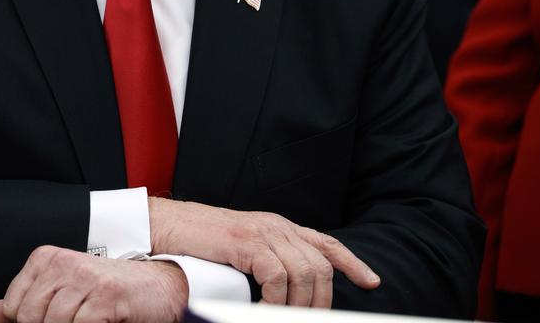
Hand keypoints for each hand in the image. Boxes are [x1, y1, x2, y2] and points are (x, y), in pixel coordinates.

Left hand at [0, 246, 187, 322]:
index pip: (14, 307)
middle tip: (73, 322)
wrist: (159, 285)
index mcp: (46, 259)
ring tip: (85, 321)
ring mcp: (86, 278)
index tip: (52, 320)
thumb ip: (21, 304)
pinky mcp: (107, 297)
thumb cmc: (108, 292)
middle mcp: (63, 263)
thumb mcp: (60, 293)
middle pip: (31, 318)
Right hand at [149, 198, 379, 307]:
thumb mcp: (242, 249)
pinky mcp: (246, 243)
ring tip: (280, 318)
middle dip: (321, 301)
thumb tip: (287, 290)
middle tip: (305, 320)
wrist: (167, 227)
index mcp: (278, 227)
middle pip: (320, 266)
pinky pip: (277, 277)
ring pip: (303, 274)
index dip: (352, 262)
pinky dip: (275, 300)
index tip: (371, 282)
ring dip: (297, 306)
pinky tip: (262, 309)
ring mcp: (262, 232)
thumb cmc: (199, 243)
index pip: (325, 243)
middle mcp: (276, 226)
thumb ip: (267, 259)